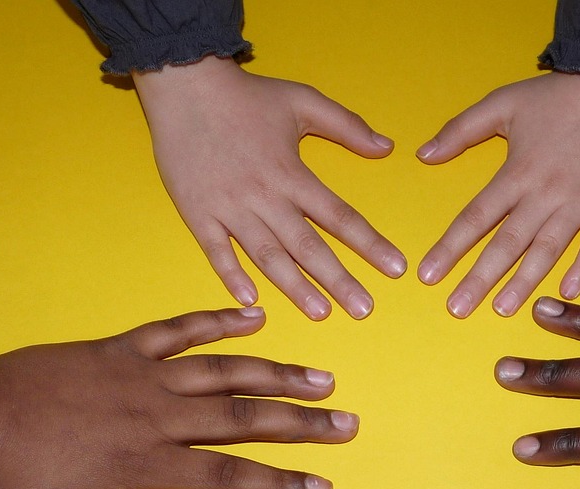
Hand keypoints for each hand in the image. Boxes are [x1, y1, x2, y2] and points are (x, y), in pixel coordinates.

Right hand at [133, 56, 405, 319]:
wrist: (184, 85)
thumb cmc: (246, 95)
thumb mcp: (303, 101)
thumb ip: (347, 126)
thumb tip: (387, 147)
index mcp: (293, 174)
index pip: (340, 216)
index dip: (370, 244)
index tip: (395, 268)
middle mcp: (265, 197)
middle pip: (308, 246)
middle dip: (338, 280)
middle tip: (364, 309)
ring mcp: (230, 208)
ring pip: (267, 256)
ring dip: (294, 287)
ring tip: (320, 313)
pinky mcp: (198, 213)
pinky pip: (216, 250)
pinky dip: (232, 275)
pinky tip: (251, 300)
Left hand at [417, 71, 579, 317]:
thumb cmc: (558, 96)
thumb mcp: (503, 102)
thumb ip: (461, 129)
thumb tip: (423, 155)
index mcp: (517, 173)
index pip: (475, 218)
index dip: (450, 248)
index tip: (428, 275)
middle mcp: (545, 194)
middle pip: (507, 244)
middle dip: (480, 279)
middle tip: (457, 309)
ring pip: (547, 251)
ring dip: (523, 282)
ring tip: (501, 309)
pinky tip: (566, 293)